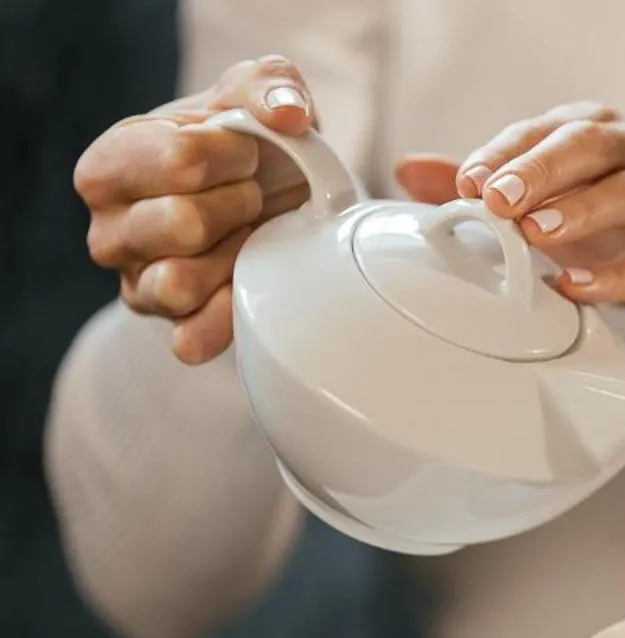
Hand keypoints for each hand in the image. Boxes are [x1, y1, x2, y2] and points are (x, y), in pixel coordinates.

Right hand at [73, 56, 320, 364]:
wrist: (279, 203)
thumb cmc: (252, 145)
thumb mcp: (259, 94)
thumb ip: (270, 84)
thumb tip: (287, 115)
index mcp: (110, 163)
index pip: (178, 160)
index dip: (233, 155)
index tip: (244, 153)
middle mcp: (109, 230)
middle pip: (182, 224)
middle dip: (238, 205)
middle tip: (249, 197)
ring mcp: (138, 285)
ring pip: (180, 284)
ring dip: (236, 258)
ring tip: (248, 236)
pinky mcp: (175, 327)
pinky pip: (192, 338)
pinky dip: (226, 320)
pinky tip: (248, 295)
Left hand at [450, 103, 624, 313]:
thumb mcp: (562, 201)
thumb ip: (493, 187)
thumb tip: (411, 170)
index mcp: (605, 131)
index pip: (552, 127)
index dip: (509, 150)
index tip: (469, 182)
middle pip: (593, 144)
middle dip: (540, 169)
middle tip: (495, 199)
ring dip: (581, 209)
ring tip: (535, 234)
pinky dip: (616, 274)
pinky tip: (577, 287)